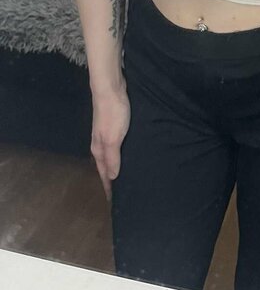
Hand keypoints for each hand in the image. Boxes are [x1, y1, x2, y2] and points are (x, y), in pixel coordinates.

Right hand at [91, 86, 130, 202]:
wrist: (111, 88)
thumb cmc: (113, 114)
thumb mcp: (113, 138)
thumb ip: (112, 158)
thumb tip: (112, 177)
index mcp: (98, 149)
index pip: (103, 173)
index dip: (108, 186)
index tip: (113, 201)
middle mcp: (100, 143)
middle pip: (105, 165)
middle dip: (112, 178)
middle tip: (123, 191)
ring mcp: (106, 134)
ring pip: (111, 155)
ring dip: (117, 165)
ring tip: (128, 174)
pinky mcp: (114, 125)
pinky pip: (117, 145)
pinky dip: (121, 153)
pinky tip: (130, 152)